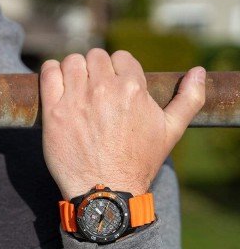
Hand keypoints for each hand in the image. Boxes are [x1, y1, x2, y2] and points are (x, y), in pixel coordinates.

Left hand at [40, 49, 205, 199]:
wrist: (105, 191)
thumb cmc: (138, 163)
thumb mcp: (171, 132)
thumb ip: (189, 99)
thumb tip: (199, 71)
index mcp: (133, 88)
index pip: (120, 57)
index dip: (116, 71)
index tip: (112, 88)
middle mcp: (104, 89)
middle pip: (95, 57)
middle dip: (95, 71)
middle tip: (93, 92)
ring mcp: (77, 99)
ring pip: (72, 62)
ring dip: (73, 71)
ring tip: (75, 91)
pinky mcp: (54, 112)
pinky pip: (48, 73)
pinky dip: (50, 73)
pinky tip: (56, 83)